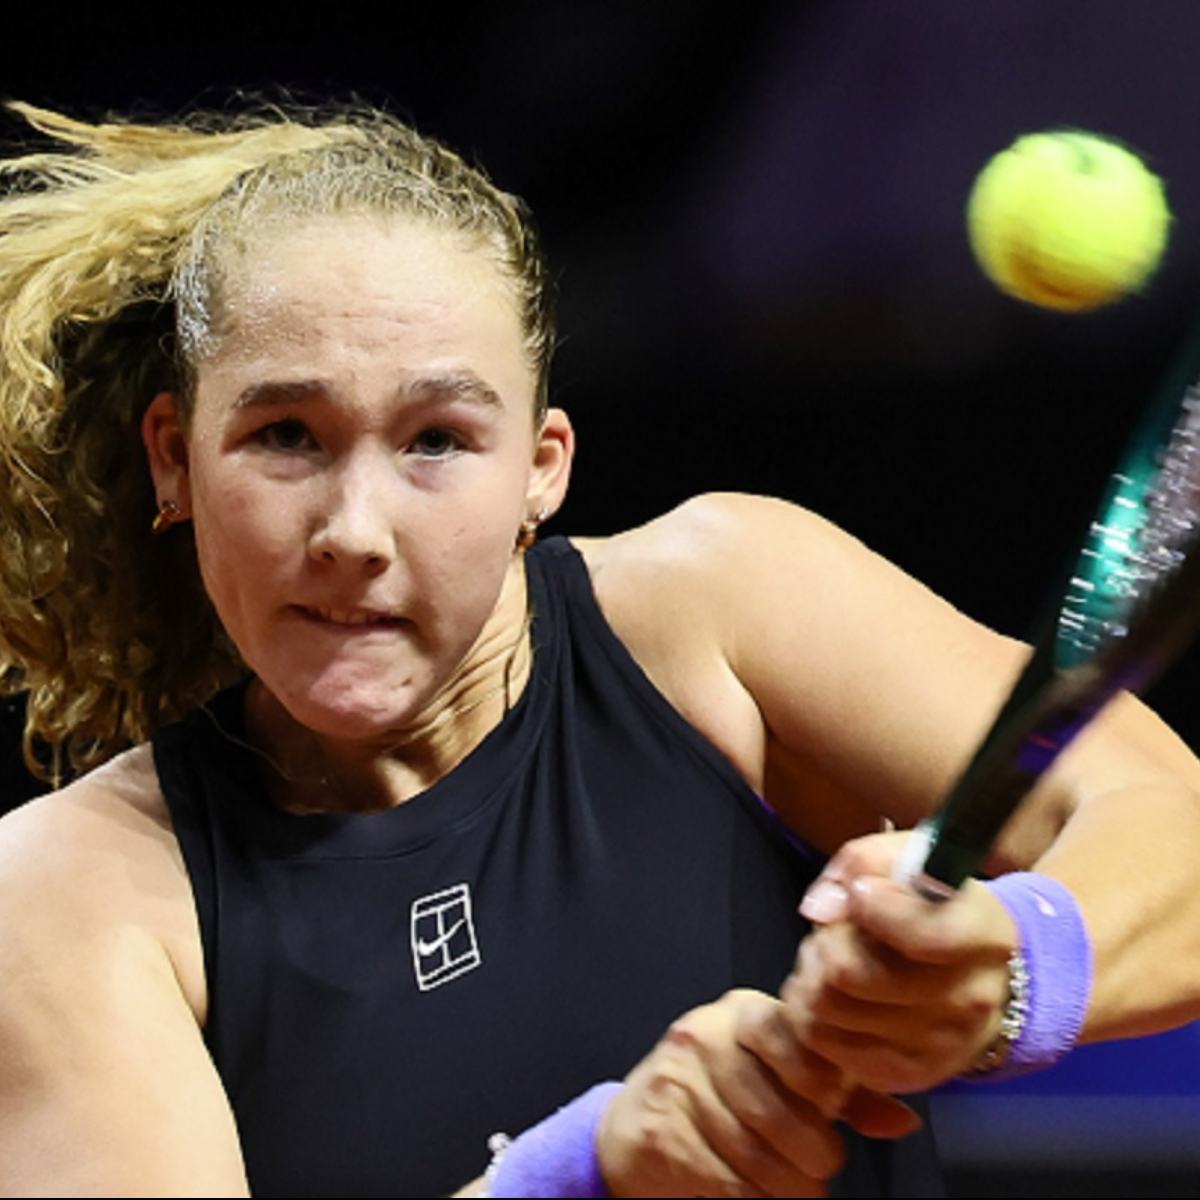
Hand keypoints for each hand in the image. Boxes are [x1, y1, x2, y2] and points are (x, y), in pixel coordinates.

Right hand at [595, 988, 919, 1198]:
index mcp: (742, 1014)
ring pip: (757, 1157)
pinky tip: (759, 1196)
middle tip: (819, 1166)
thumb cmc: (721, 1096)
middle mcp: (705, 1037)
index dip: (821, 1086)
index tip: (827, 1113)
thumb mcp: (778, 1075)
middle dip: (813, 1155)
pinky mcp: (660, 1132)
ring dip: (788, 1188)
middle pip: (781, 1112)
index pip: (795, 1041)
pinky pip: (728, 1184)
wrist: (635, 1126)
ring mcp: (678, 1083)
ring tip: (795, 1189)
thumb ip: (841, 1091)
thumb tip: (902, 1119)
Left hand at [783, 832, 1016, 1093]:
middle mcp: (966, 1000)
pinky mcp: (903, 1075)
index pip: (921, 933)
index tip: (862, 892)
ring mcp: (936, 1047)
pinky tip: (833, 993)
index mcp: (981, 937)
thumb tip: (820, 908)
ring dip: (812, 977)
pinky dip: (811, 1013)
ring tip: (830, 961)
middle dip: (825, 942)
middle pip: (849, 973)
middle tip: (835, 931)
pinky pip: (822, 1043)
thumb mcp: (915, 859)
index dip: (873, 906)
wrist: (990, 981)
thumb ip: (863, 862)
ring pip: (826, 1009)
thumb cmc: (939, 908)